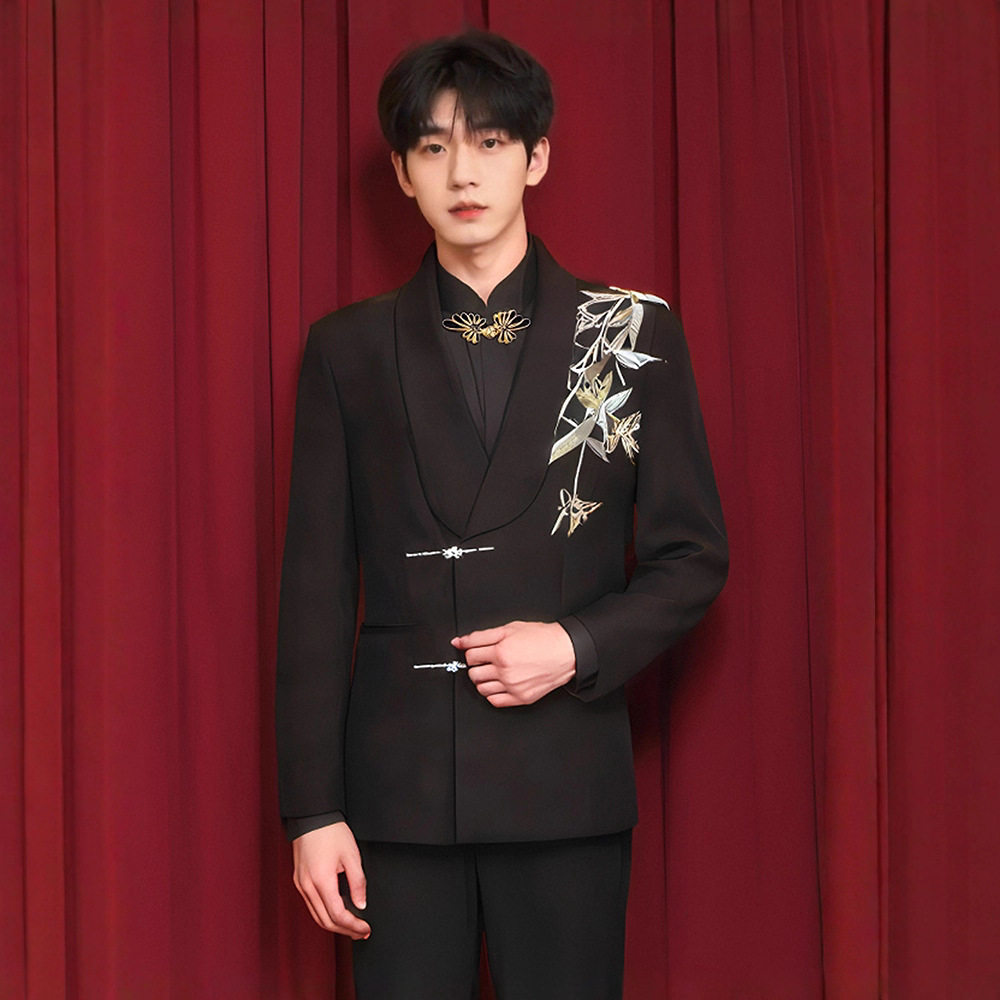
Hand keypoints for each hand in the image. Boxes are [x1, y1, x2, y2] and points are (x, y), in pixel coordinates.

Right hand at [292, 821, 370, 938]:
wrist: (312, 817)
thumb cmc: (331, 832)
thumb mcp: (351, 855)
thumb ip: (358, 882)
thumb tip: (361, 904)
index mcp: (322, 881)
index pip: (338, 915)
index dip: (353, 926)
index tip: (366, 928)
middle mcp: (308, 887)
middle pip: (325, 921)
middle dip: (345, 930)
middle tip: (361, 932)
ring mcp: (301, 885)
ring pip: (317, 916)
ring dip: (334, 925)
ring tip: (352, 927)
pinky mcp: (300, 881)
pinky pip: (312, 905)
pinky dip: (325, 914)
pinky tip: (336, 913)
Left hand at [452, 621, 575, 706]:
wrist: (565, 651)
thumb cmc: (541, 638)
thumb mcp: (510, 628)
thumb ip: (480, 636)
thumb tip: (459, 642)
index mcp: (501, 651)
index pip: (470, 655)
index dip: (472, 651)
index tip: (478, 651)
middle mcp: (505, 671)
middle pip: (473, 673)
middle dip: (477, 666)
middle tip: (488, 660)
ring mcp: (513, 686)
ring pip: (481, 689)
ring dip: (483, 680)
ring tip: (495, 671)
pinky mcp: (521, 698)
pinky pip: (494, 701)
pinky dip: (493, 693)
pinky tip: (501, 683)